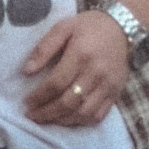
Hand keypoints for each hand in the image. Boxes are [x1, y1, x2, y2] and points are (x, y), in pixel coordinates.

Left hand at [21, 9, 133, 128]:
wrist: (122, 26)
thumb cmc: (89, 26)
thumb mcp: (63, 27)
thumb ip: (44, 48)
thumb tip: (26, 71)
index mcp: (81, 55)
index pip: (56, 83)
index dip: (39, 96)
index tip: (26, 102)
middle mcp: (96, 73)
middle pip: (68, 102)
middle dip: (47, 113)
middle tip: (32, 115)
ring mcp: (108, 85)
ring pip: (83, 113)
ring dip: (62, 120)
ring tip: (47, 119)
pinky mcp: (116, 93)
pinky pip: (98, 115)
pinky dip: (81, 122)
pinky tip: (68, 119)